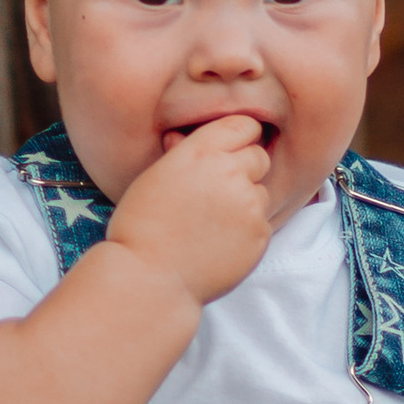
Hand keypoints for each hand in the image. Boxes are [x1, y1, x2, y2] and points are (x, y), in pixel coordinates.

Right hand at [102, 111, 274, 307]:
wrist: (150, 279)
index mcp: (200, 152)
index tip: (230, 152)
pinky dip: (247, 231)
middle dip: (244, 170)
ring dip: (246, 202)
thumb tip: (193, 139)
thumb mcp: (156, 176)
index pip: (244, 125)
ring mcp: (249, 205)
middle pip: (259, 157)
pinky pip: (262, 223)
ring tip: (212, 224)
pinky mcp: (260, 234)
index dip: (238, 139)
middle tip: (217, 193)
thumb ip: (186, 153)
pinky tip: (218, 243)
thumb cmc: (141, 227)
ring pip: (262, 192)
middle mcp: (230, 172)